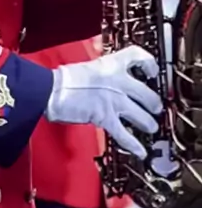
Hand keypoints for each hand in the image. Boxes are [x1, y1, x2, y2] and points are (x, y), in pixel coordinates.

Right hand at [46, 45, 162, 158]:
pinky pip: (124, 134)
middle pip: (146, 92)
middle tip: (156, 107)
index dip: (150, 64)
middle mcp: (117, 81)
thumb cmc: (64, 79)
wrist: (51, 90)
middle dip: (155, 103)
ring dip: (148, 123)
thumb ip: (103, 73)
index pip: (138, 57)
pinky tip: (140, 151)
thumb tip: (109, 78)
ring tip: (151, 127)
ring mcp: (113, 100)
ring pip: (141, 114)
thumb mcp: (89, 68)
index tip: (152, 72)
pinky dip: (134, 144)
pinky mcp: (105, 117)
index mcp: (111, 65)